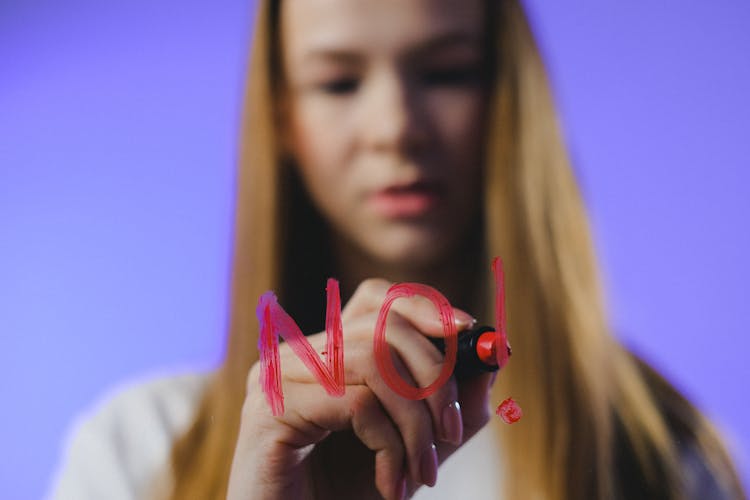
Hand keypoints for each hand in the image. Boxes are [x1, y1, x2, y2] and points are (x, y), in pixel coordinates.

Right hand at [226, 279, 495, 499]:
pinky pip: (357, 402)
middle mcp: (299, 355)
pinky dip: (389, 446)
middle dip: (434, 378)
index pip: (376, 299)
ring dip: (415, 423)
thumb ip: (454, 400)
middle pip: (383, 325)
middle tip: (451, 431)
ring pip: (375, 361)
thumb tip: (495, 352)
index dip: (425, 306)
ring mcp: (279, 376)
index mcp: (326, 353)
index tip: (467, 329)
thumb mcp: (416, 442)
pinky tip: (389, 483)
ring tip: (423, 473)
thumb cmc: (348, 493)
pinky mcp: (271, 408)